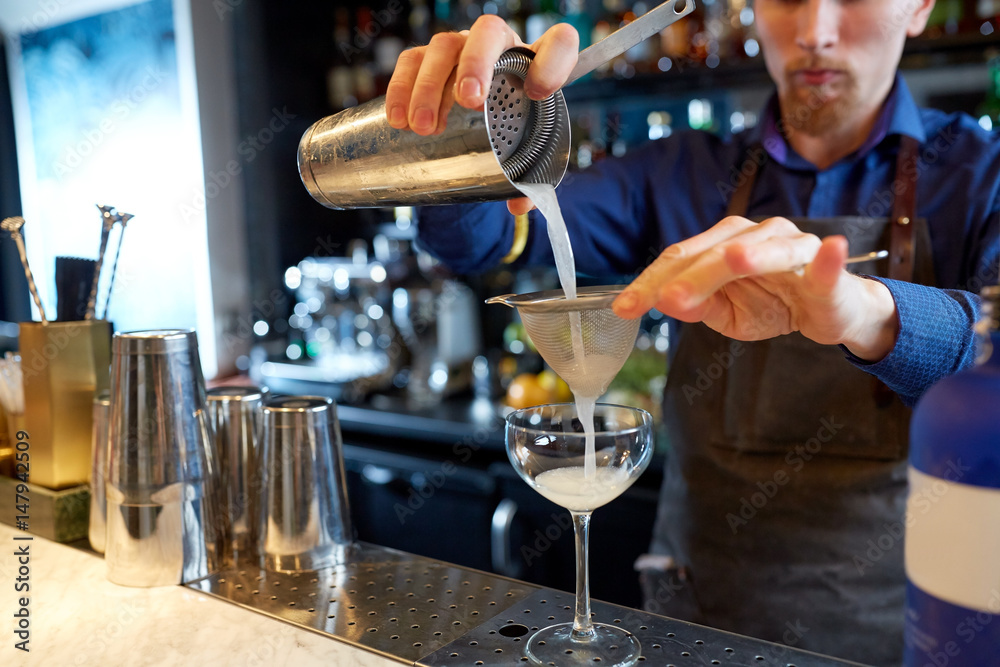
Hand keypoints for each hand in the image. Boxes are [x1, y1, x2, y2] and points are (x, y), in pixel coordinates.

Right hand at [384, 16, 578, 214]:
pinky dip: (401, 87)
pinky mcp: (429, 58)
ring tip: (424, 126)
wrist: (485, 115)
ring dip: (430, 85)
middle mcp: (500, 46)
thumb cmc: (510, 128)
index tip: (540, 91)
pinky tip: (399, 119)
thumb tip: (519, 203)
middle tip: (467, 101)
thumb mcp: (526, 151)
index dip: (554, 60)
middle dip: (477, 64)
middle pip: (489, 33)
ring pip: (444, 47)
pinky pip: (412, 60)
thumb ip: (529, 178)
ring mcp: (461, 47)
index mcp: (535, 63)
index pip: (558, 43)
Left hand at [611, 217, 899, 361]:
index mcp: (723, 243)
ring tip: (733, 260)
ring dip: (750, 255)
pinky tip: (828, 249)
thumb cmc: (773, 304)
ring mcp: (793, 247)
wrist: (828, 312)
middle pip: (715, 253)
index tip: (625, 307)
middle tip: (666, 299)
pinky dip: (827, 258)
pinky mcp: (827, 270)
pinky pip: (826, 263)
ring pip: (765, 251)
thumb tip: (663, 300)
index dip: (651, 282)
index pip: (680, 258)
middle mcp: (755, 235)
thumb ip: (697, 305)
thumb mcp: (725, 313)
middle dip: (689, 276)